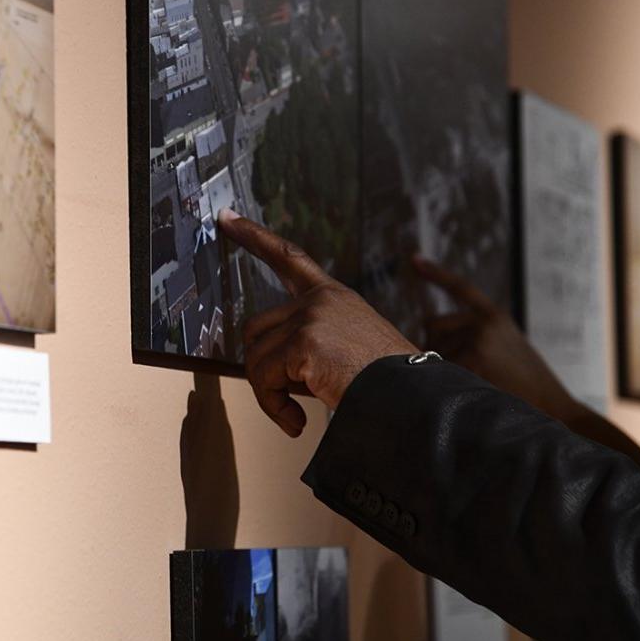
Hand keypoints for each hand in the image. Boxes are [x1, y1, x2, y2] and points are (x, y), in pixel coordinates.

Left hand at [219, 209, 416, 437]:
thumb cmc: (384, 387)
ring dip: (268, 393)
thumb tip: (266, 364)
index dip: (256, 237)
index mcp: (334, 296)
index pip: (289, 258)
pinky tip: (296, 422)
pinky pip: (263, 379)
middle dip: (263, 369)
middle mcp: (321, 300)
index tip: (227, 218)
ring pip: (255, 357)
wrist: (412, 401)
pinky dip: (273, 407)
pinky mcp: (304, 342)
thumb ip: (309, 341)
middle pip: (255, 329)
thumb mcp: (348, 348)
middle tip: (286, 400)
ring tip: (294, 414)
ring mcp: (311, 317)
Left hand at [413, 255, 575, 419]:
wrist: (554, 408)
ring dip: (439, 368)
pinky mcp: (472, 359)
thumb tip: (429, 337)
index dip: (436, 274)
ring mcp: (478, 338)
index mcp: (495, 316)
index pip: (461, 288)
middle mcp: (485, 322)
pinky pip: (437, 369)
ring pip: (431, 349)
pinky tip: (467, 392)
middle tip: (458, 372)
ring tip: (471, 386)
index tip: (414, 259)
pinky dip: (442, 382)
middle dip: (433, 346)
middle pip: (432, 326)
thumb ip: (476, 336)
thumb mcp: (507, 349)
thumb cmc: (526, 387)